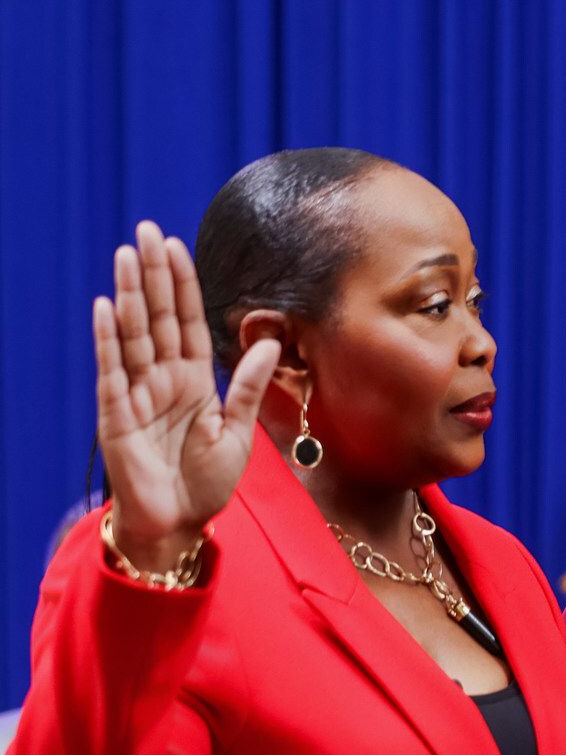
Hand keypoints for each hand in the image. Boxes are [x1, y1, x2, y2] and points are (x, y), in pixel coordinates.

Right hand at [95, 222, 278, 573]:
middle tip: (147, 231)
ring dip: (129, 294)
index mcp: (195, 382)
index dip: (183, 286)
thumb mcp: (239, 431)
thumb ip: (251, 386)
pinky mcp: (117, 413)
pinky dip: (108, 339)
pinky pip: (112, 370)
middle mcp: (164, 380)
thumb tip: (272, 341)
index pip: (188, 323)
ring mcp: (138, 393)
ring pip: (133, 334)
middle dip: (153, 275)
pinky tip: (106, 306)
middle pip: (158, 317)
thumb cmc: (207, 482)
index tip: (177, 247)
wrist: (180, 523)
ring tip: (126, 254)